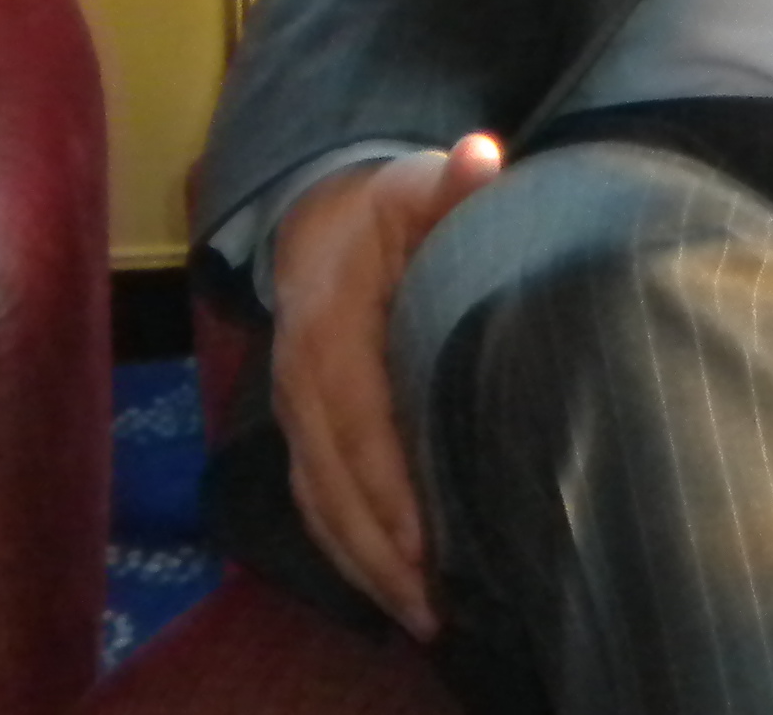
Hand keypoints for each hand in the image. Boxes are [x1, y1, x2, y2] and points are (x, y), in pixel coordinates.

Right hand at [269, 134, 507, 637]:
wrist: (318, 217)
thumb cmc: (389, 209)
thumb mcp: (418, 186)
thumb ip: (452, 183)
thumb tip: (479, 155)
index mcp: (330, 327)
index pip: (360, 421)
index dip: (391, 485)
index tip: (431, 543)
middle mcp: (300, 382)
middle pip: (336, 482)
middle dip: (383, 551)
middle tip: (439, 607)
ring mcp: (292, 413)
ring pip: (321, 504)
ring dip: (366, 567)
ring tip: (425, 616)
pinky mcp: (299, 433)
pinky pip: (314, 502)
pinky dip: (347, 550)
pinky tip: (391, 589)